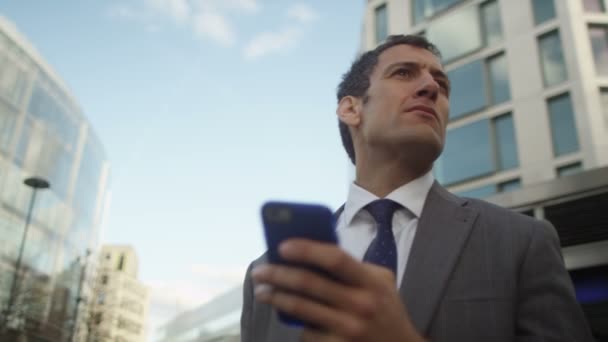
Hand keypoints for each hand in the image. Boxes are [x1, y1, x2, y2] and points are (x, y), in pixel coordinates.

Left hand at [252, 238, 426, 341]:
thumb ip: (354, 267)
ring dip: (275, 297)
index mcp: (371, 282)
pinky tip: (286, 314)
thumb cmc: (386, 309)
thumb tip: (310, 251)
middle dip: (278, 274)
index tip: (282, 245)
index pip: (336, 259)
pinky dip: (293, 322)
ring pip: (301, 308)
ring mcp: (349, 330)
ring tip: (262, 290)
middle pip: (310, 283)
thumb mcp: (381, 282)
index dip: (307, 250)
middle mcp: (361, 306)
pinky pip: (306, 332)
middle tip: (260, 270)